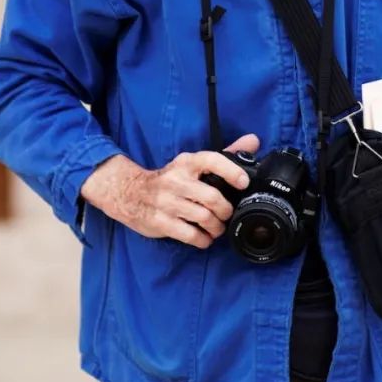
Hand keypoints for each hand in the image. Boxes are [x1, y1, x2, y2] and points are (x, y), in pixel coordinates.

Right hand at [81, 134, 259, 248]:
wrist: (128, 193)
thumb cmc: (169, 180)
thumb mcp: (191, 164)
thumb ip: (224, 155)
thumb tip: (253, 141)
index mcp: (186, 163)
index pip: (211, 160)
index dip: (231, 171)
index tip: (243, 183)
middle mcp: (176, 180)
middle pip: (212, 197)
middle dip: (225, 211)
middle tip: (226, 215)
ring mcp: (167, 202)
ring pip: (203, 218)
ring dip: (216, 228)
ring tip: (216, 228)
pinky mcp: (160, 222)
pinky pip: (190, 235)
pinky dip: (202, 240)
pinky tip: (204, 238)